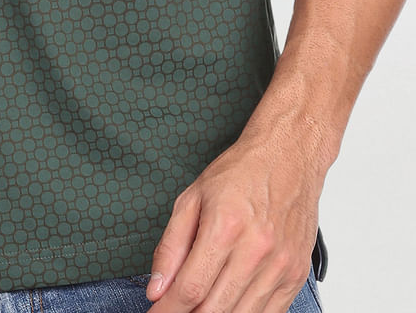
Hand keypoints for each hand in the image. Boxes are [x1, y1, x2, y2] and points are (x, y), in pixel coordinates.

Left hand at [145, 125, 324, 311]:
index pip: (190, 288)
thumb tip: (156, 288)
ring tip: (197, 307)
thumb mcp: (191, 198)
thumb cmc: (239, 173)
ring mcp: (280, 266)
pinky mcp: (296, 276)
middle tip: (174, 310)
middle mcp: (256, 251)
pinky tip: (228, 306)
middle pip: (215, 309)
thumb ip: (171, 246)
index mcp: (225, 227)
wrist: (289, 157)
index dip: (168, 309)